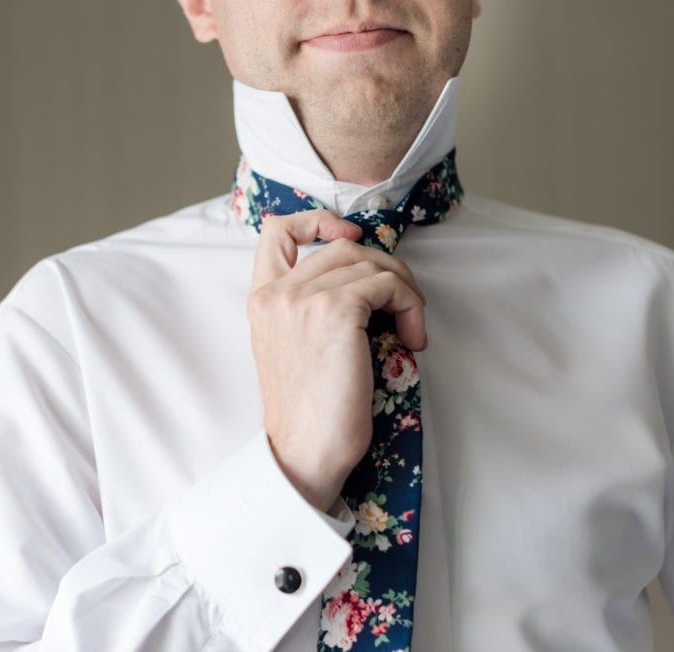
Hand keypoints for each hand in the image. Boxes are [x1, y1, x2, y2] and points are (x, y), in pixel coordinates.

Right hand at [247, 210, 427, 511]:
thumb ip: (308, 309)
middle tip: (402, 311)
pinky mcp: (336, 310)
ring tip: (409, 329)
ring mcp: (303, 298)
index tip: (350, 240)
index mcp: (261, 299)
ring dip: (404, 291)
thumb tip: (363, 282)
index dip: (318, 221)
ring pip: (371, 262)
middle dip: (385, 270)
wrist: (304, 452)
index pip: (276, 230)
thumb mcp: (294, 348)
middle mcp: (277, 292)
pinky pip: (388, 285)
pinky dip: (410, 307)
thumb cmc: (308, 412)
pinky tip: (411, 340)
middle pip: (344, 247)